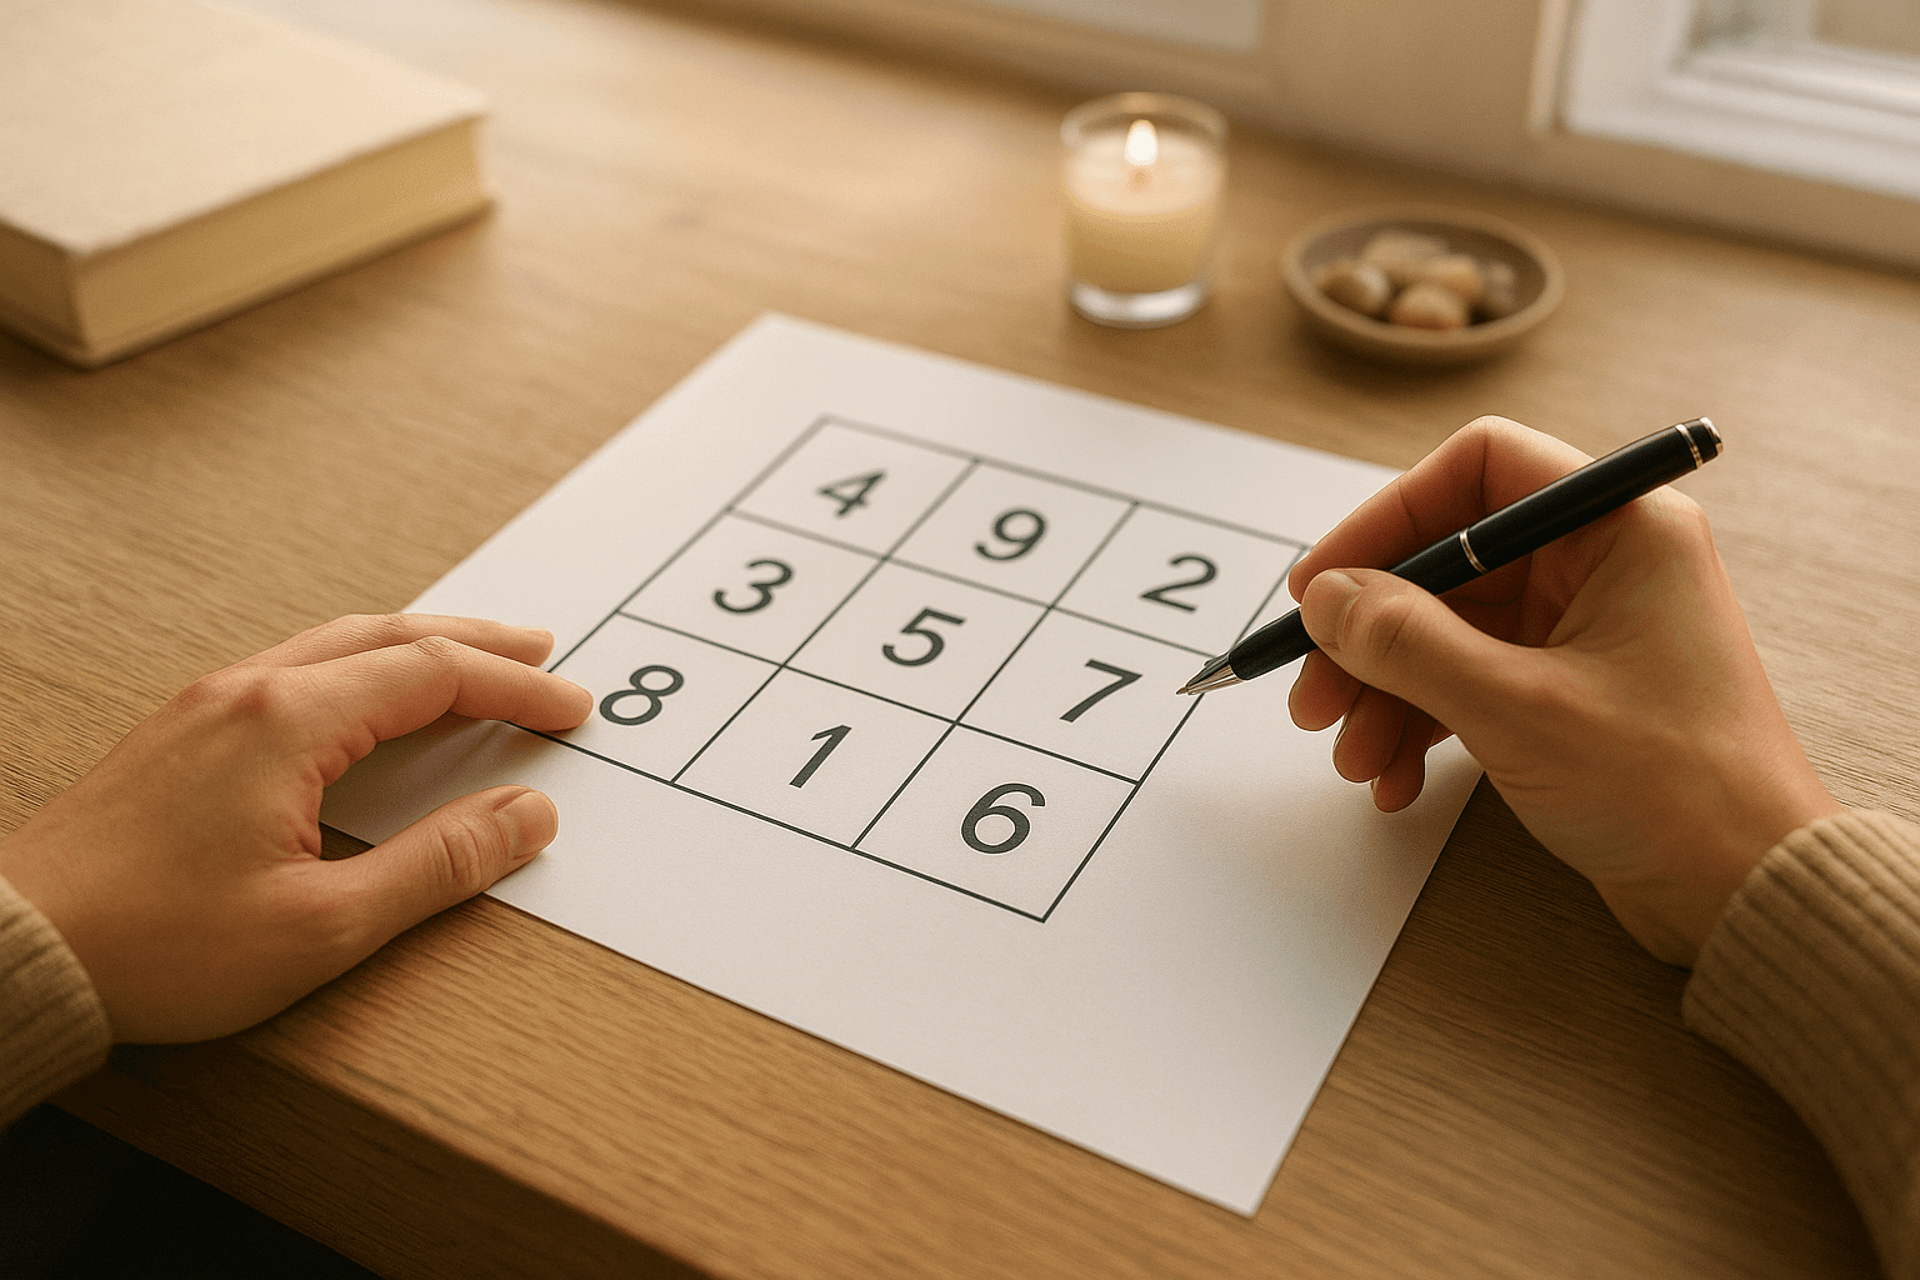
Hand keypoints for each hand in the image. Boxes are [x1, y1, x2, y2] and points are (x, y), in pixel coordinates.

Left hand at [0, 615, 591, 1041]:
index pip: (434, 676)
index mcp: (287, 723)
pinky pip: (293, 668)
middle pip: (388, 637)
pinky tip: (367, 697)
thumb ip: (439, 866)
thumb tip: (526, 818)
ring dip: (416, 647)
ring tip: (470, 658)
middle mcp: (247, 692)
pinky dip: (359, 667)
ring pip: (336, 644)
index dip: (516, 688)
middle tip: (541, 649)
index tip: (570, 708)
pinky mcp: (179, 735)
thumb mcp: (325, 925)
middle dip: (476, 642)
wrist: (16, 953)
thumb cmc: (156, 946)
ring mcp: (205, 707)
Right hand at [1286, 417, 1841, 964]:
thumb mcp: (1517, 708)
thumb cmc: (1673, 790)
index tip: (1321, 583)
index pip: (1478, 470)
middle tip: (1312, 695)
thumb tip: (1325, 598)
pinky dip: (1420, 724)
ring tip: (1351, 758)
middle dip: (1369, 634)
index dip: (1387, 519)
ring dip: (1384, 691)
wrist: (1746, 895)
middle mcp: (1601, 564)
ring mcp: (1583, 629)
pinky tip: (1394, 781)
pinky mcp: (1567, 690)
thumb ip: (1408, 643)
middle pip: (1445, 563)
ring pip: (1444, 630)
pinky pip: (1466, 682)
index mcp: (1619, 530)